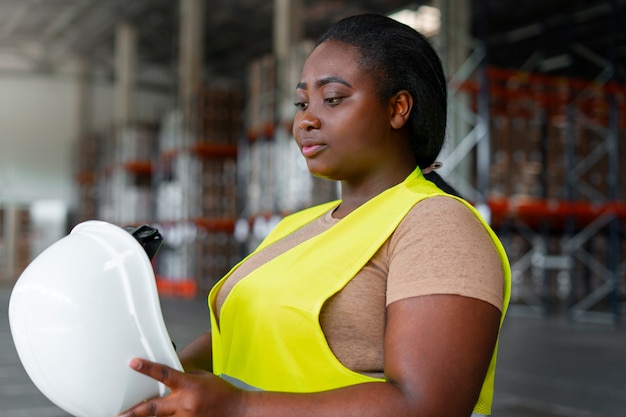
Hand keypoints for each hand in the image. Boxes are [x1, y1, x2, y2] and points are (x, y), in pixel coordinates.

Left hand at [118, 358, 242, 416]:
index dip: (147, 368)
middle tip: (119, 414)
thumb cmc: (220, 392)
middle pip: (153, 409)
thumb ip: (181, 377)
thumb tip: (163, 378)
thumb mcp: (201, 377)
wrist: (237, 410)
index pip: (164, 375)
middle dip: (134, 412)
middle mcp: (185, 405)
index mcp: (189, 386)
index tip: (134, 363)